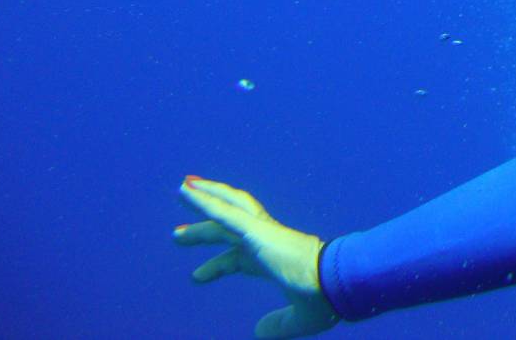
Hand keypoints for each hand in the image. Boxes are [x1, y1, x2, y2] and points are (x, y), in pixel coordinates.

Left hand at [174, 175, 339, 338]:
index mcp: (274, 259)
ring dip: (203, 197)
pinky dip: (203, 201)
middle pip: (228, 228)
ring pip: (227, 208)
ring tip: (182, 189)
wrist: (337, 281)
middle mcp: (267, 240)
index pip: (239, 258)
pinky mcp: (256, 229)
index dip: (217, 266)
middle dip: (203, 229)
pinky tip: (185, 192)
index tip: (195, 277)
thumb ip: (279, 325)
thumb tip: (258, 331)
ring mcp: (261, 232)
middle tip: (177, 234)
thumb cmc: (326, 298)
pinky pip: (223, 212)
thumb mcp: (299, 319)